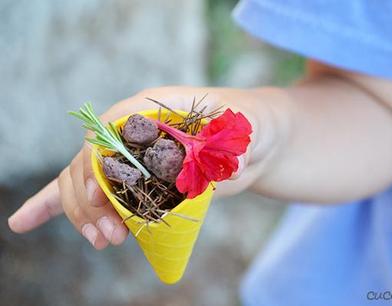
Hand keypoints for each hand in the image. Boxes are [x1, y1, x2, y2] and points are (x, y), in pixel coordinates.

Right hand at [8, 86, 277, 248]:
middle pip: (88, 162)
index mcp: (150, 107)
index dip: (96, 168)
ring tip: (106, 240)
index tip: (102, 201)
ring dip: (84, 214)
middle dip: (89, 201)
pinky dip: (56, 203)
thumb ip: (238, 143)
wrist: (256, 141)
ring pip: (86, 181)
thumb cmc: (253, 125)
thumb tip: (230, 168)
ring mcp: (132, 155)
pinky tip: (24, 221)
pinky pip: (92, 188)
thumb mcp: (252, 128)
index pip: (106, 134)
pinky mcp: (139, 178)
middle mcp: (133, 129)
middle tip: (109, 235)